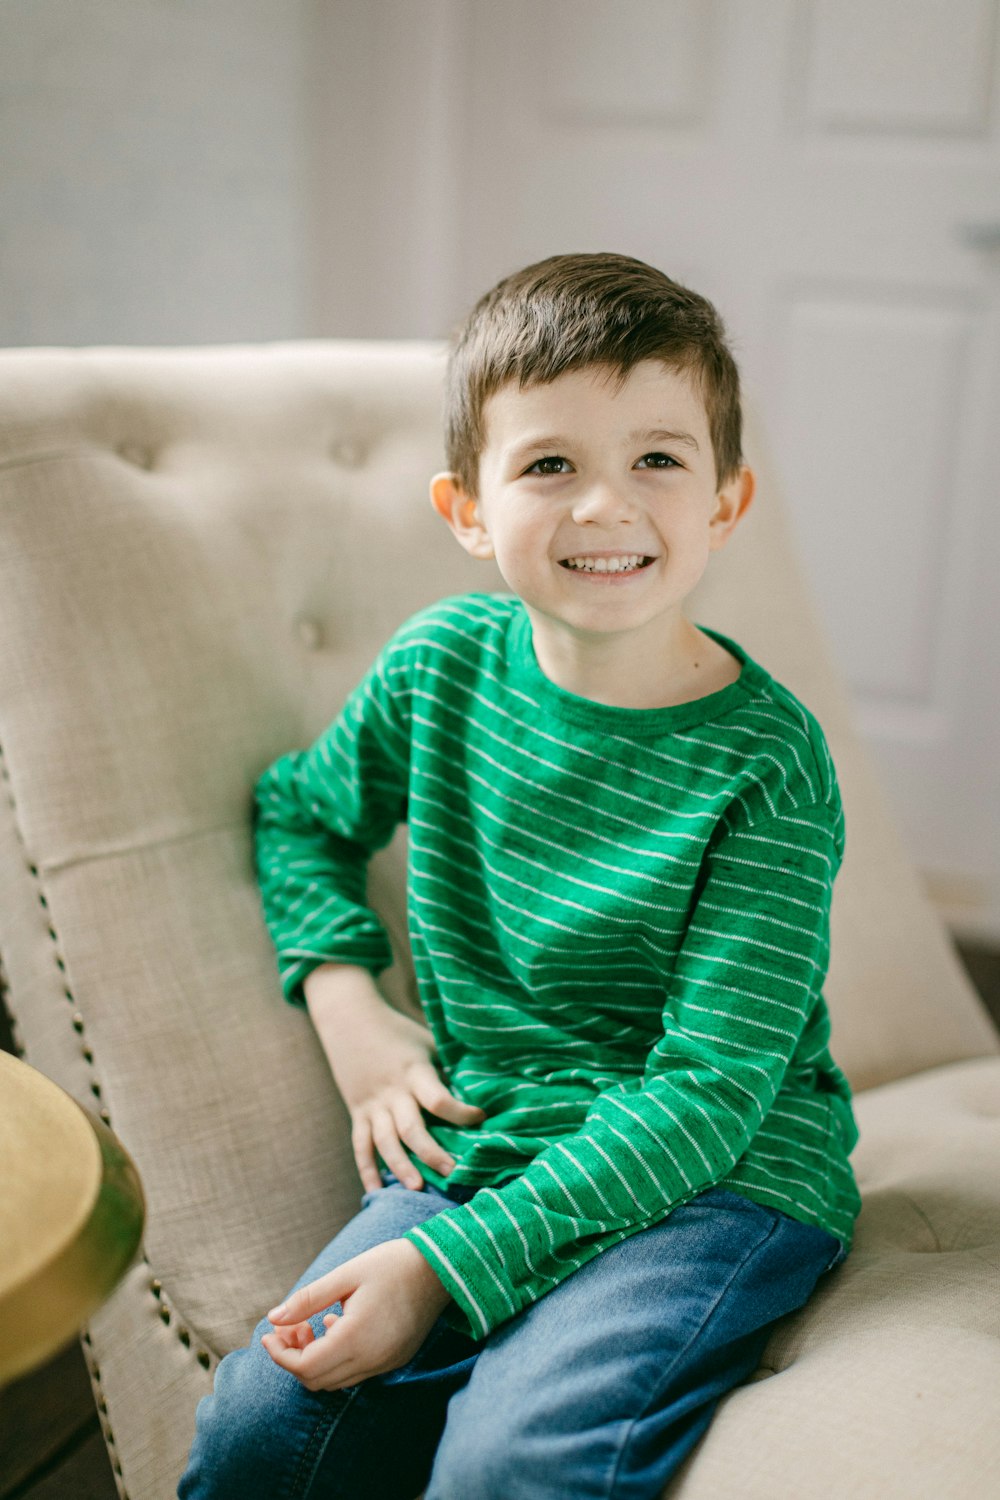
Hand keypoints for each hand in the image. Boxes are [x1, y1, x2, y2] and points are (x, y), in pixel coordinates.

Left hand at [261, 1239, 451, 1390]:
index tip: (269, 1333)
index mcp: (356, 1338)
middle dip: (294, 1356)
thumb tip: (273, 1317)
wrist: (440, 1267)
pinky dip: (336, 1358)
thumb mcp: (345, 1274)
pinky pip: (355, 1372)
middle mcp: (372, 1359)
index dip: (280, 1354)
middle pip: (316, 1380)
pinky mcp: (395, 1360)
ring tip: (311, 1323)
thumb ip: (307, 1299)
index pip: (304, 1367)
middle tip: (289, 1325)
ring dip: (314, 1359)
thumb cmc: (391, 1264)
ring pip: (335, 1380)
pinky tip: (337, 1324)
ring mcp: (385, 1363)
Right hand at [305, 965, 485, 1192]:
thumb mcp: (427, 1043)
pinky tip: (375, 1192)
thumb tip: (481, 1092)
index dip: (461, 1112)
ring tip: (417, 1189)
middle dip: (432, 1154)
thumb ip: (446, 1069)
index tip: (481, 1117)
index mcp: (414, 1072)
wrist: (349, 1019)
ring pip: (384, 1142)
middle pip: (411, 1129)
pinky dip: (367, 1170)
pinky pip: (360, 1146)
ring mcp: (372, 1105)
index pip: (438, 1099)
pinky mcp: (357, 1113)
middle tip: (453, 1173)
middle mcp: (392, 1092)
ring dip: (400, 1166)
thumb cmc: (398, 1031)